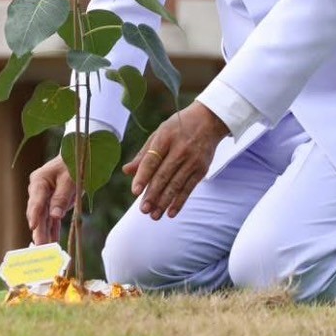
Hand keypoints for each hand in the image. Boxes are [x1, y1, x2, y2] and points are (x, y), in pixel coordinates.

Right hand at [26, 155, 76, 244]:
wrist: (77, 157)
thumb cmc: (72, 164)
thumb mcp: (70, 179)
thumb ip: (62, 197)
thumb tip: (55, 216)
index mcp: (39, 181)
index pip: (36, 200)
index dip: (34, 214)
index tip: (32, 226)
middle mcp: (38, 191)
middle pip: (38, 213)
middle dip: (39, 230)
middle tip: (40, 246)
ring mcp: (44, 198)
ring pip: (43, 219)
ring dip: (45, 234)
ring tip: (46, 250)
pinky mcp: (52, 204)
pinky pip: (52, 219)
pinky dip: (53, 230)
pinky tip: (54, 243)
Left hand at [122, 102, 229, 219]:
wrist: (209, 120)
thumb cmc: (178, 128)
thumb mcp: (159, 134)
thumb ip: (143, 154)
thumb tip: (126, 171)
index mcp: (165, 138)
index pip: (152, 160)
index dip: (143, 176)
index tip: (134, 191)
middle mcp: (179, 149)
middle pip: (163, 175)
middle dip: (152, 194)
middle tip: (143, 210)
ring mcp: (192, 160)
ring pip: (176, 185)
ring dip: (164, 202)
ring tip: (154, 215)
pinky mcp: (202, 169)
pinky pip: (189, 188)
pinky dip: (180, 201)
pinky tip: (171, 212)